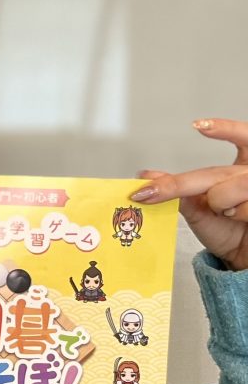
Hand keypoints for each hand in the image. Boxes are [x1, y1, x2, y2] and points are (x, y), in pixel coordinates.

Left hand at [133, 118, 247, 271]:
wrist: (243, 258)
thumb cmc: (226, 232)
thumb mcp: (197, 210)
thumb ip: (176, 191)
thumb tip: (146, 175)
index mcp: (238, 170)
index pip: (243, 139)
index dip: (226, 129)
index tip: (197, 125)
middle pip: (216, 172)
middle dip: (179, 185)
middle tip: (147, 193)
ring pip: (233, 186)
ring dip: (220, 202)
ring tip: (225, 213)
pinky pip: (246, 205)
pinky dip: (238, 214)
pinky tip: (242, 220)